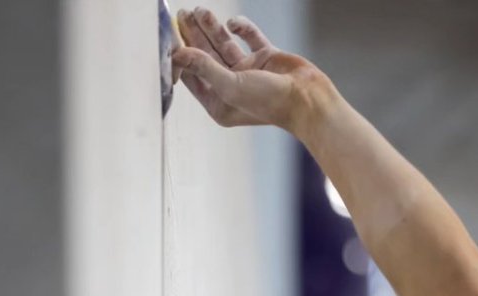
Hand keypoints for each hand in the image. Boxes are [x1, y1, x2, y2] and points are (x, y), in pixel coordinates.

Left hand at [173, 7, 329, 132]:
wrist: (307, 98)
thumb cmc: (268, 101)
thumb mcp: (230, 85)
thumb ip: (203, 67)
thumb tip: (177, 54)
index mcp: (219, 102)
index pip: (193, 76)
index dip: (181, 57)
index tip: (170, 38)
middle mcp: (231, 87)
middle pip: (206, 56)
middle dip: (193, 36)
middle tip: (181, 16)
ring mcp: (249, 71)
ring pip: (224, 45)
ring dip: (212, 28)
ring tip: (198, 10)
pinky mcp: (265, 58)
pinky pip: (249, 38)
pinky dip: (240, 28)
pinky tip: (232, 22)